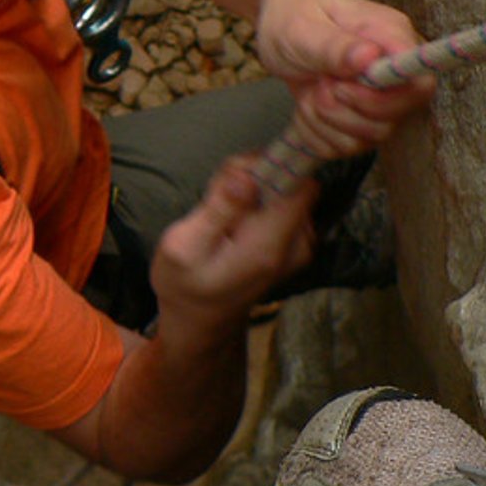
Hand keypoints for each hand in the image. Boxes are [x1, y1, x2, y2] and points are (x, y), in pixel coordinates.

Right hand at [150, 158, 315, 350]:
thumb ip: (219, 210)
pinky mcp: (296, 242)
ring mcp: (301, 244)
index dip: (269, 166)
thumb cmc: (184, 283)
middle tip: (218, 196)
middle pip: (292, 182)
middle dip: (257, 175)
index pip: (299, 184)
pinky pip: (285, 203)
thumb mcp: (184, 246)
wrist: (200, 319)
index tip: (234, 177)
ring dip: (256, 187)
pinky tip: (234, 219)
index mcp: (271, 244)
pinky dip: (260, 201)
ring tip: (222, 211)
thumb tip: (247, 176)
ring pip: (288, 189)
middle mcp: (297, 244)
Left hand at [255, 0, 435, 159]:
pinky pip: (344, 147)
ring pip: (368, 138)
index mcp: (391, 38)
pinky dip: (316, 132)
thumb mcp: (301, 28)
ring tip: (311, 88)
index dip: (381, 99)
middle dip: (343, 111)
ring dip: (325, 121)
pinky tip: (307, 104)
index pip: (419, 84)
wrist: (279, 26)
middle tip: (318, 82)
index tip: (339, 86)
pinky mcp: (361, 120)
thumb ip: (334, 46)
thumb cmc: (292, 16)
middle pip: (394, 119)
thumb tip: (369, 57)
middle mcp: (395, 72)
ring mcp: (381, 99)